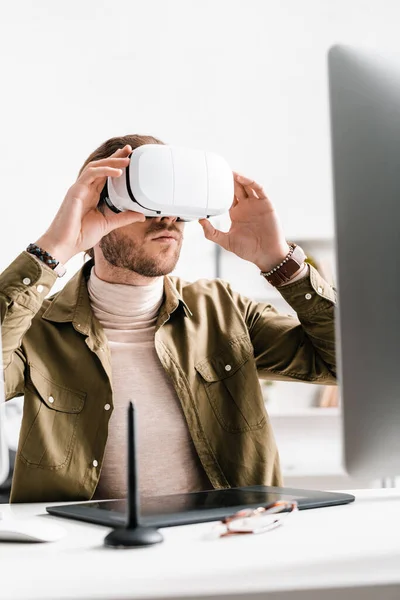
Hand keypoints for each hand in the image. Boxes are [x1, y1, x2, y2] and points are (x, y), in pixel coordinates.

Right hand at [35, 145, 145, 263]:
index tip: (129, 157)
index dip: (116, 165)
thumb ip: (124, 218)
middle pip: (101, 167)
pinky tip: (118, 172)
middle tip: (130, 150)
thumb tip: (141, 215)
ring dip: (112, 162)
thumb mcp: (108, 224)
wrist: (65, 244)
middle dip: (115, 157)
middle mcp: (85, 189)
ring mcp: (79, 188)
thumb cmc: (81, 236)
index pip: (105, 175)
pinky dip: (104, 171)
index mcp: (92, 195)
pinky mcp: (75, 191)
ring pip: (96, 167)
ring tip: (127, 160)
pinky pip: (91, 175)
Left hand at [199, 172, 289, 271]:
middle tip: (219, 171)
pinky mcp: (266, 204)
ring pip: (247, 186)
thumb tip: (200, 221)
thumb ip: (212, 232)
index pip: (227, 197)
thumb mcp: (226, 241)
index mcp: (236, 213)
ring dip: (239, 178)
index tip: (211, 181)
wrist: (266, 255)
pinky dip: (250, 182)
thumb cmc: (248, 250)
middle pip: (236, 189)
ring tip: (228, 171)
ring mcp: (256, 205)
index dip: (220, 189)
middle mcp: (246, 207)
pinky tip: (241, 179)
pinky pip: (258, 190)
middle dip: (229, 180)